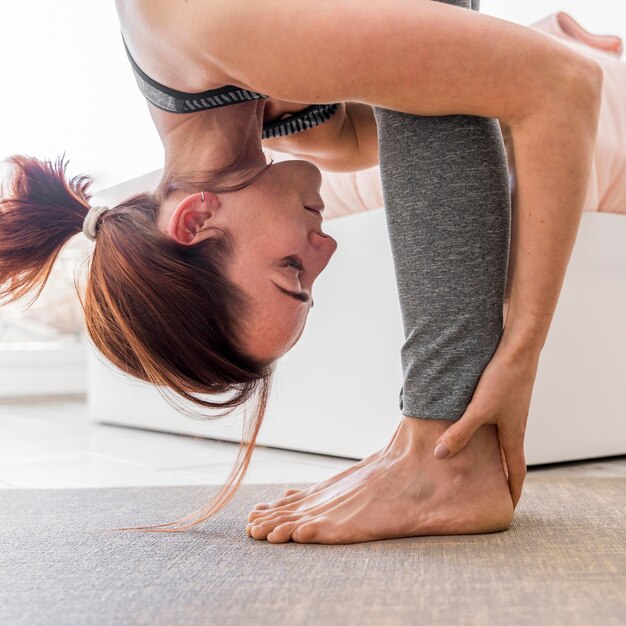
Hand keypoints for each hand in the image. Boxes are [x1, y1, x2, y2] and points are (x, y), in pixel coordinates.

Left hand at [432, 339, 539, 507]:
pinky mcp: (504, 398)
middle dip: (499, 476)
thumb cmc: (502, 380)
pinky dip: (484, 433)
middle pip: (509, 458)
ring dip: (491, 454)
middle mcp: (515, 426)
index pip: (517, 472)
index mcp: (514, 435)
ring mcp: (511, 412)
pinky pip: (494, 423)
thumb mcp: (478, 410)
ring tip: (474, 463)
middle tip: (487, 491)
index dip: (512, 491)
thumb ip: (460, 432)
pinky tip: (470, 427)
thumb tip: (441, 455)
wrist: (518, 349)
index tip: (508, 508)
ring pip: (501, 439)